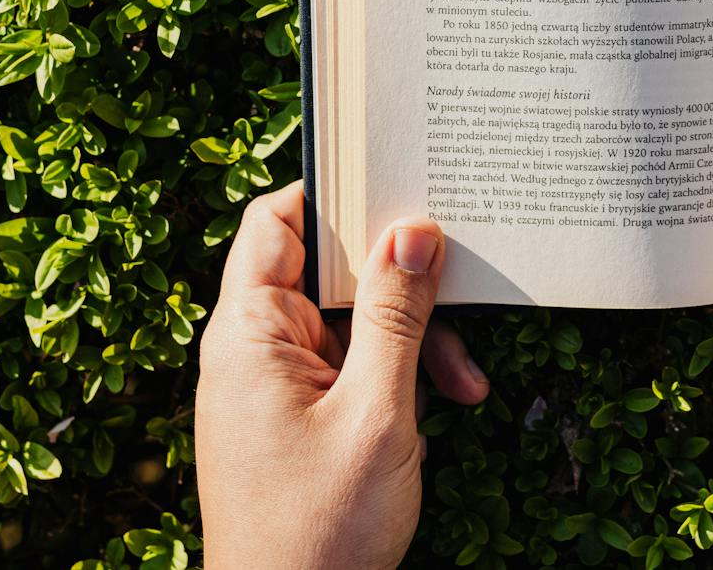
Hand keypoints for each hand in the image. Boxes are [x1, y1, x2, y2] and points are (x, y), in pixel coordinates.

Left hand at [194, 182, 488, 569]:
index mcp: (248, 333)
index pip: (278, 223)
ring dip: (414, 343)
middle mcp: (253, 350)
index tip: (400, 180)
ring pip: (353, 324)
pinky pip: (352, 369)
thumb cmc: (321, 531)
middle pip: (330, 273)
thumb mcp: (377, 410)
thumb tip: (413, 228)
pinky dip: (398, 381)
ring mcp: (275, 386)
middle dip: (402, 284)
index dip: (336, 193)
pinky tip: (442, 411)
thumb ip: (396, 314)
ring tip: (464, 385)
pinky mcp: (297, 420)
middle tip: (461, 284)